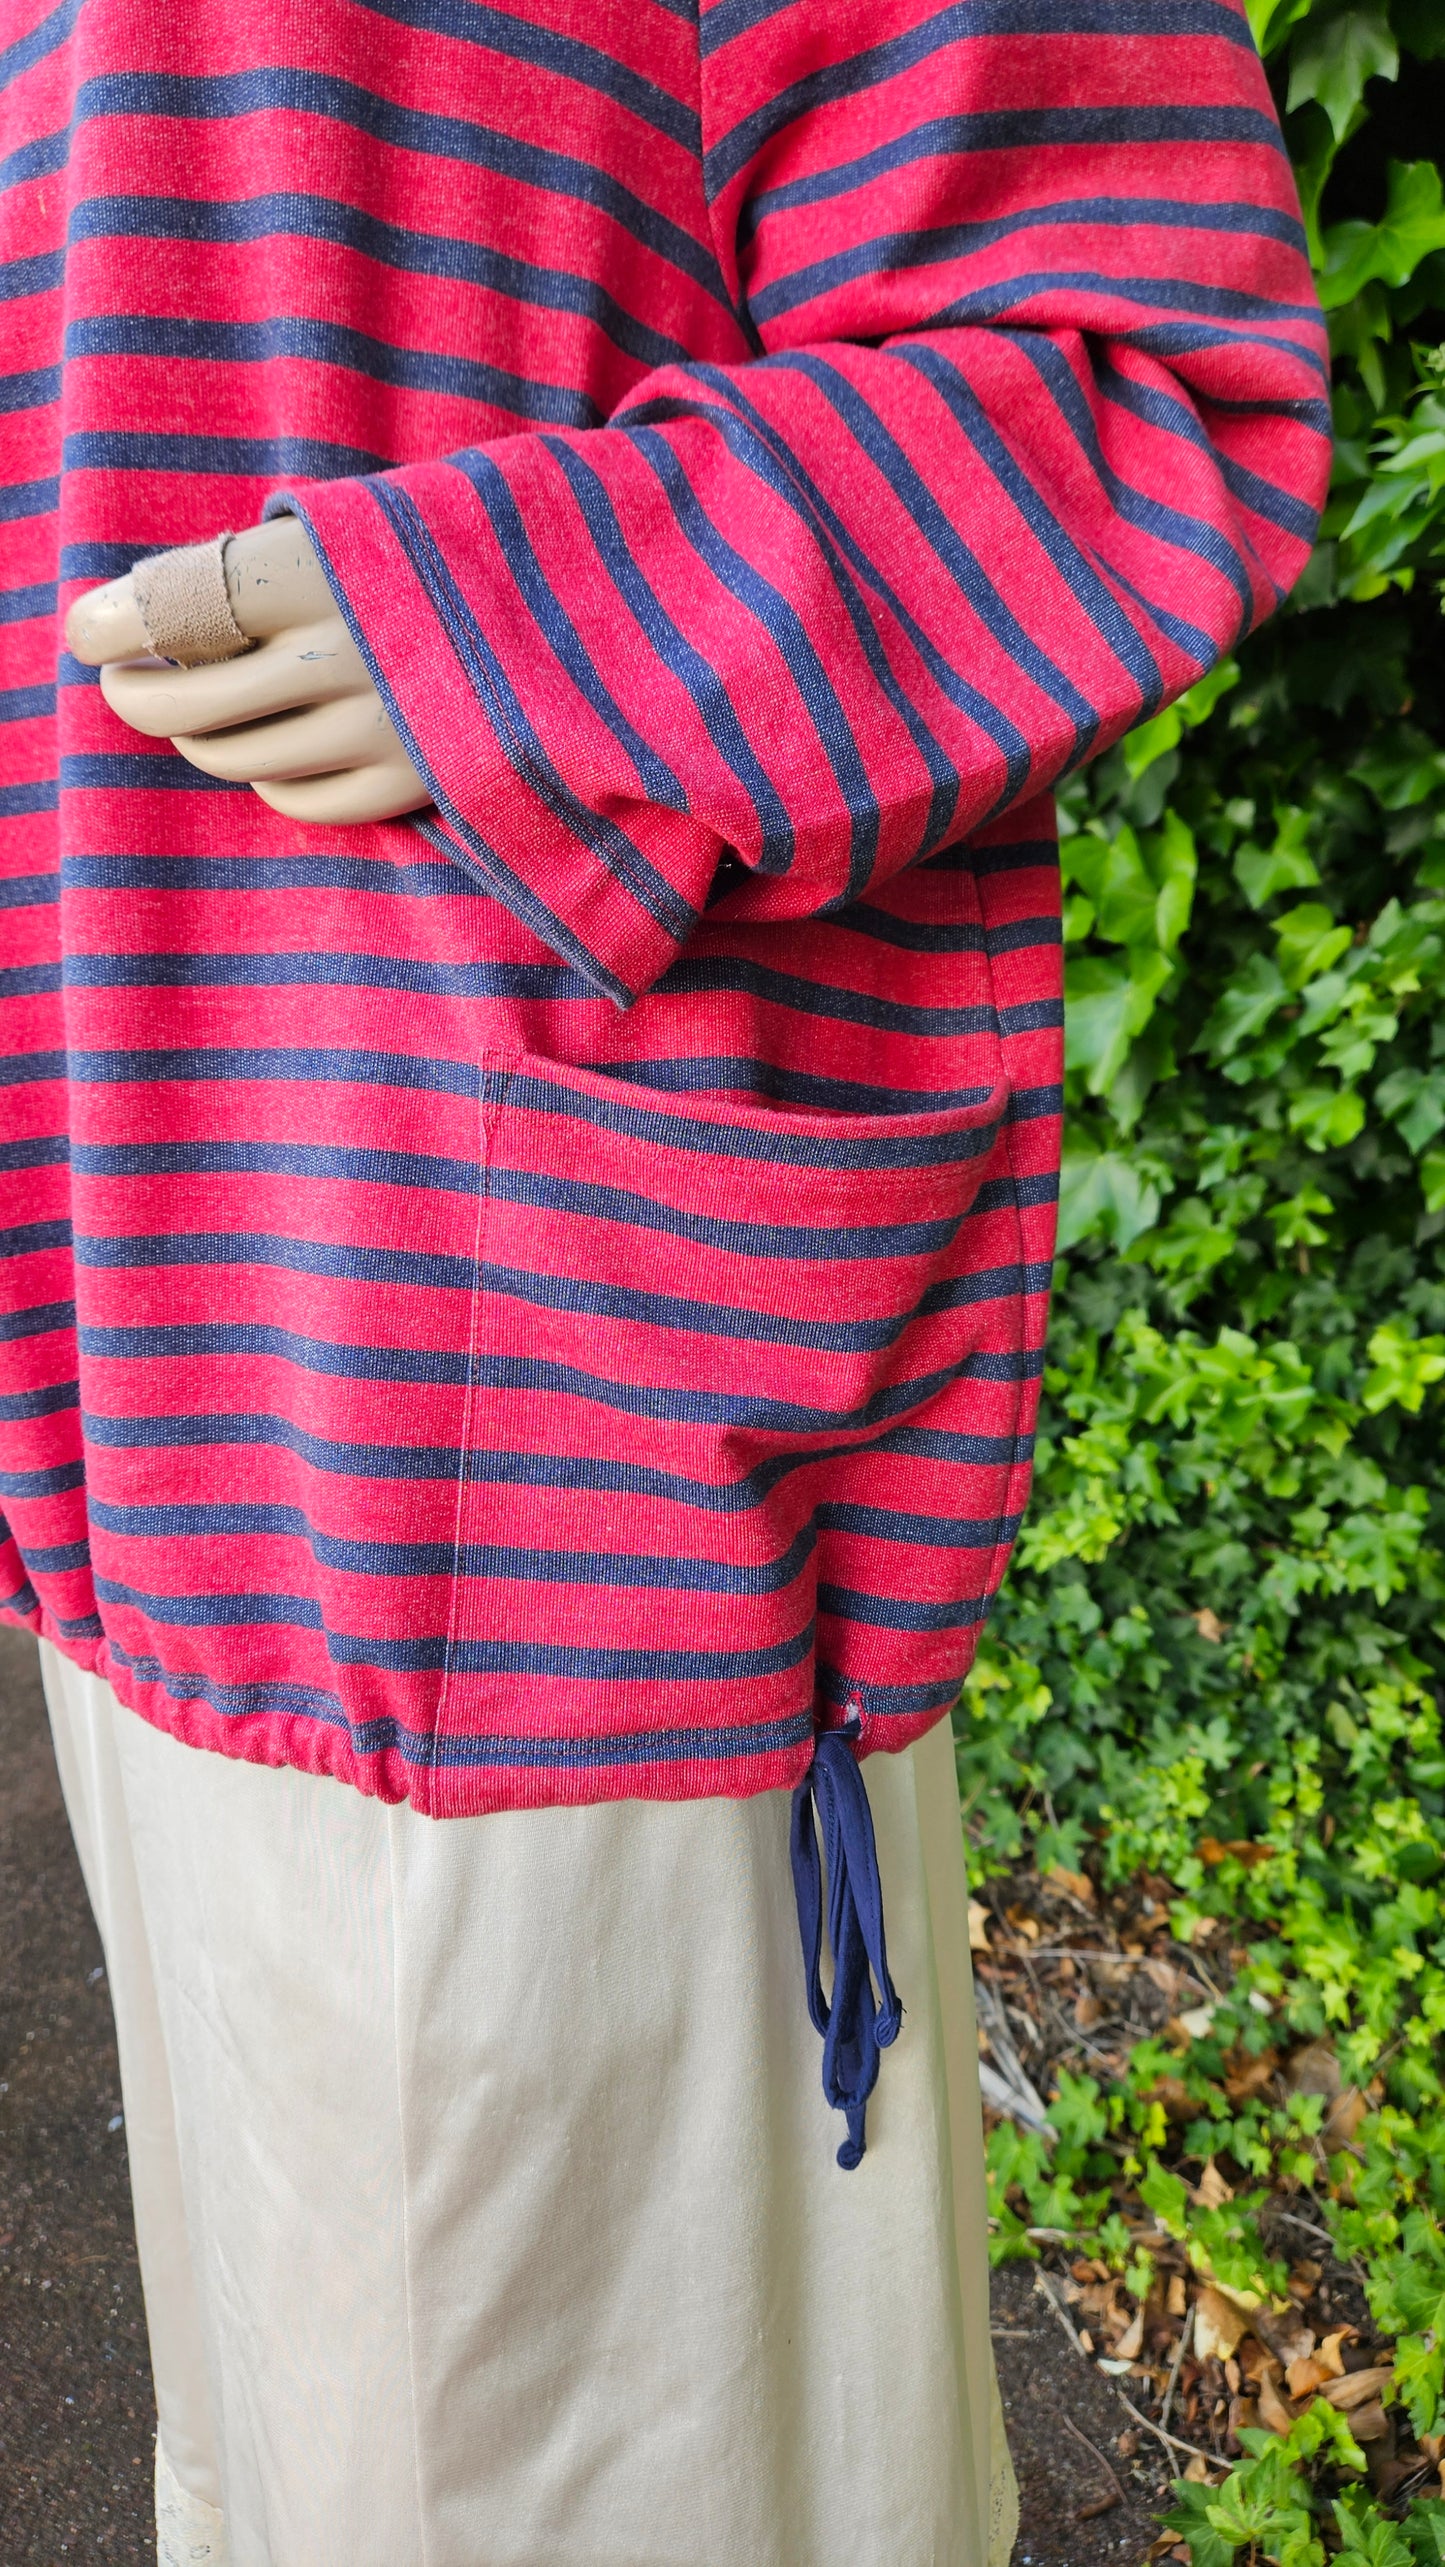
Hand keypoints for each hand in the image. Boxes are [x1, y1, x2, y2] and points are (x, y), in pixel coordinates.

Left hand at [64, 518, 431, 825]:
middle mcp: (336, 652)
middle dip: (137, 697)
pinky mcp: (409, 780)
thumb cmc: (425, 554)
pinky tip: (272, 752)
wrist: (563, 597)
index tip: (89, 634)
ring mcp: (376, 725)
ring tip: (202, 714)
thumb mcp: (341, 526)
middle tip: (129, 682)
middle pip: (186, 708)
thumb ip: (254, 568)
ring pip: (236, 759)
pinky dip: (270, 781)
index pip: (164, 609)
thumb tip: (150, 623)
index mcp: (310, 571)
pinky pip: (299, 801)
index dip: (105, 629)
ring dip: (201, 739)